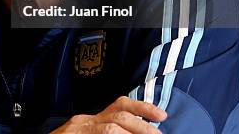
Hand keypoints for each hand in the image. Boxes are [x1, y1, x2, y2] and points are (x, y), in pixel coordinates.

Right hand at [50, 96, 166, 132]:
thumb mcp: (83, 132)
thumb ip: (102, 130)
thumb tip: (136, 129)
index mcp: (87, 121)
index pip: (117, 107)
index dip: (141, 108)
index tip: (161, 115)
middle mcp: (82, 124)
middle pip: (116, 117)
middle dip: (142, 126)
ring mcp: (77, 132)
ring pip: (110, 129)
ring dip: (133, 133)